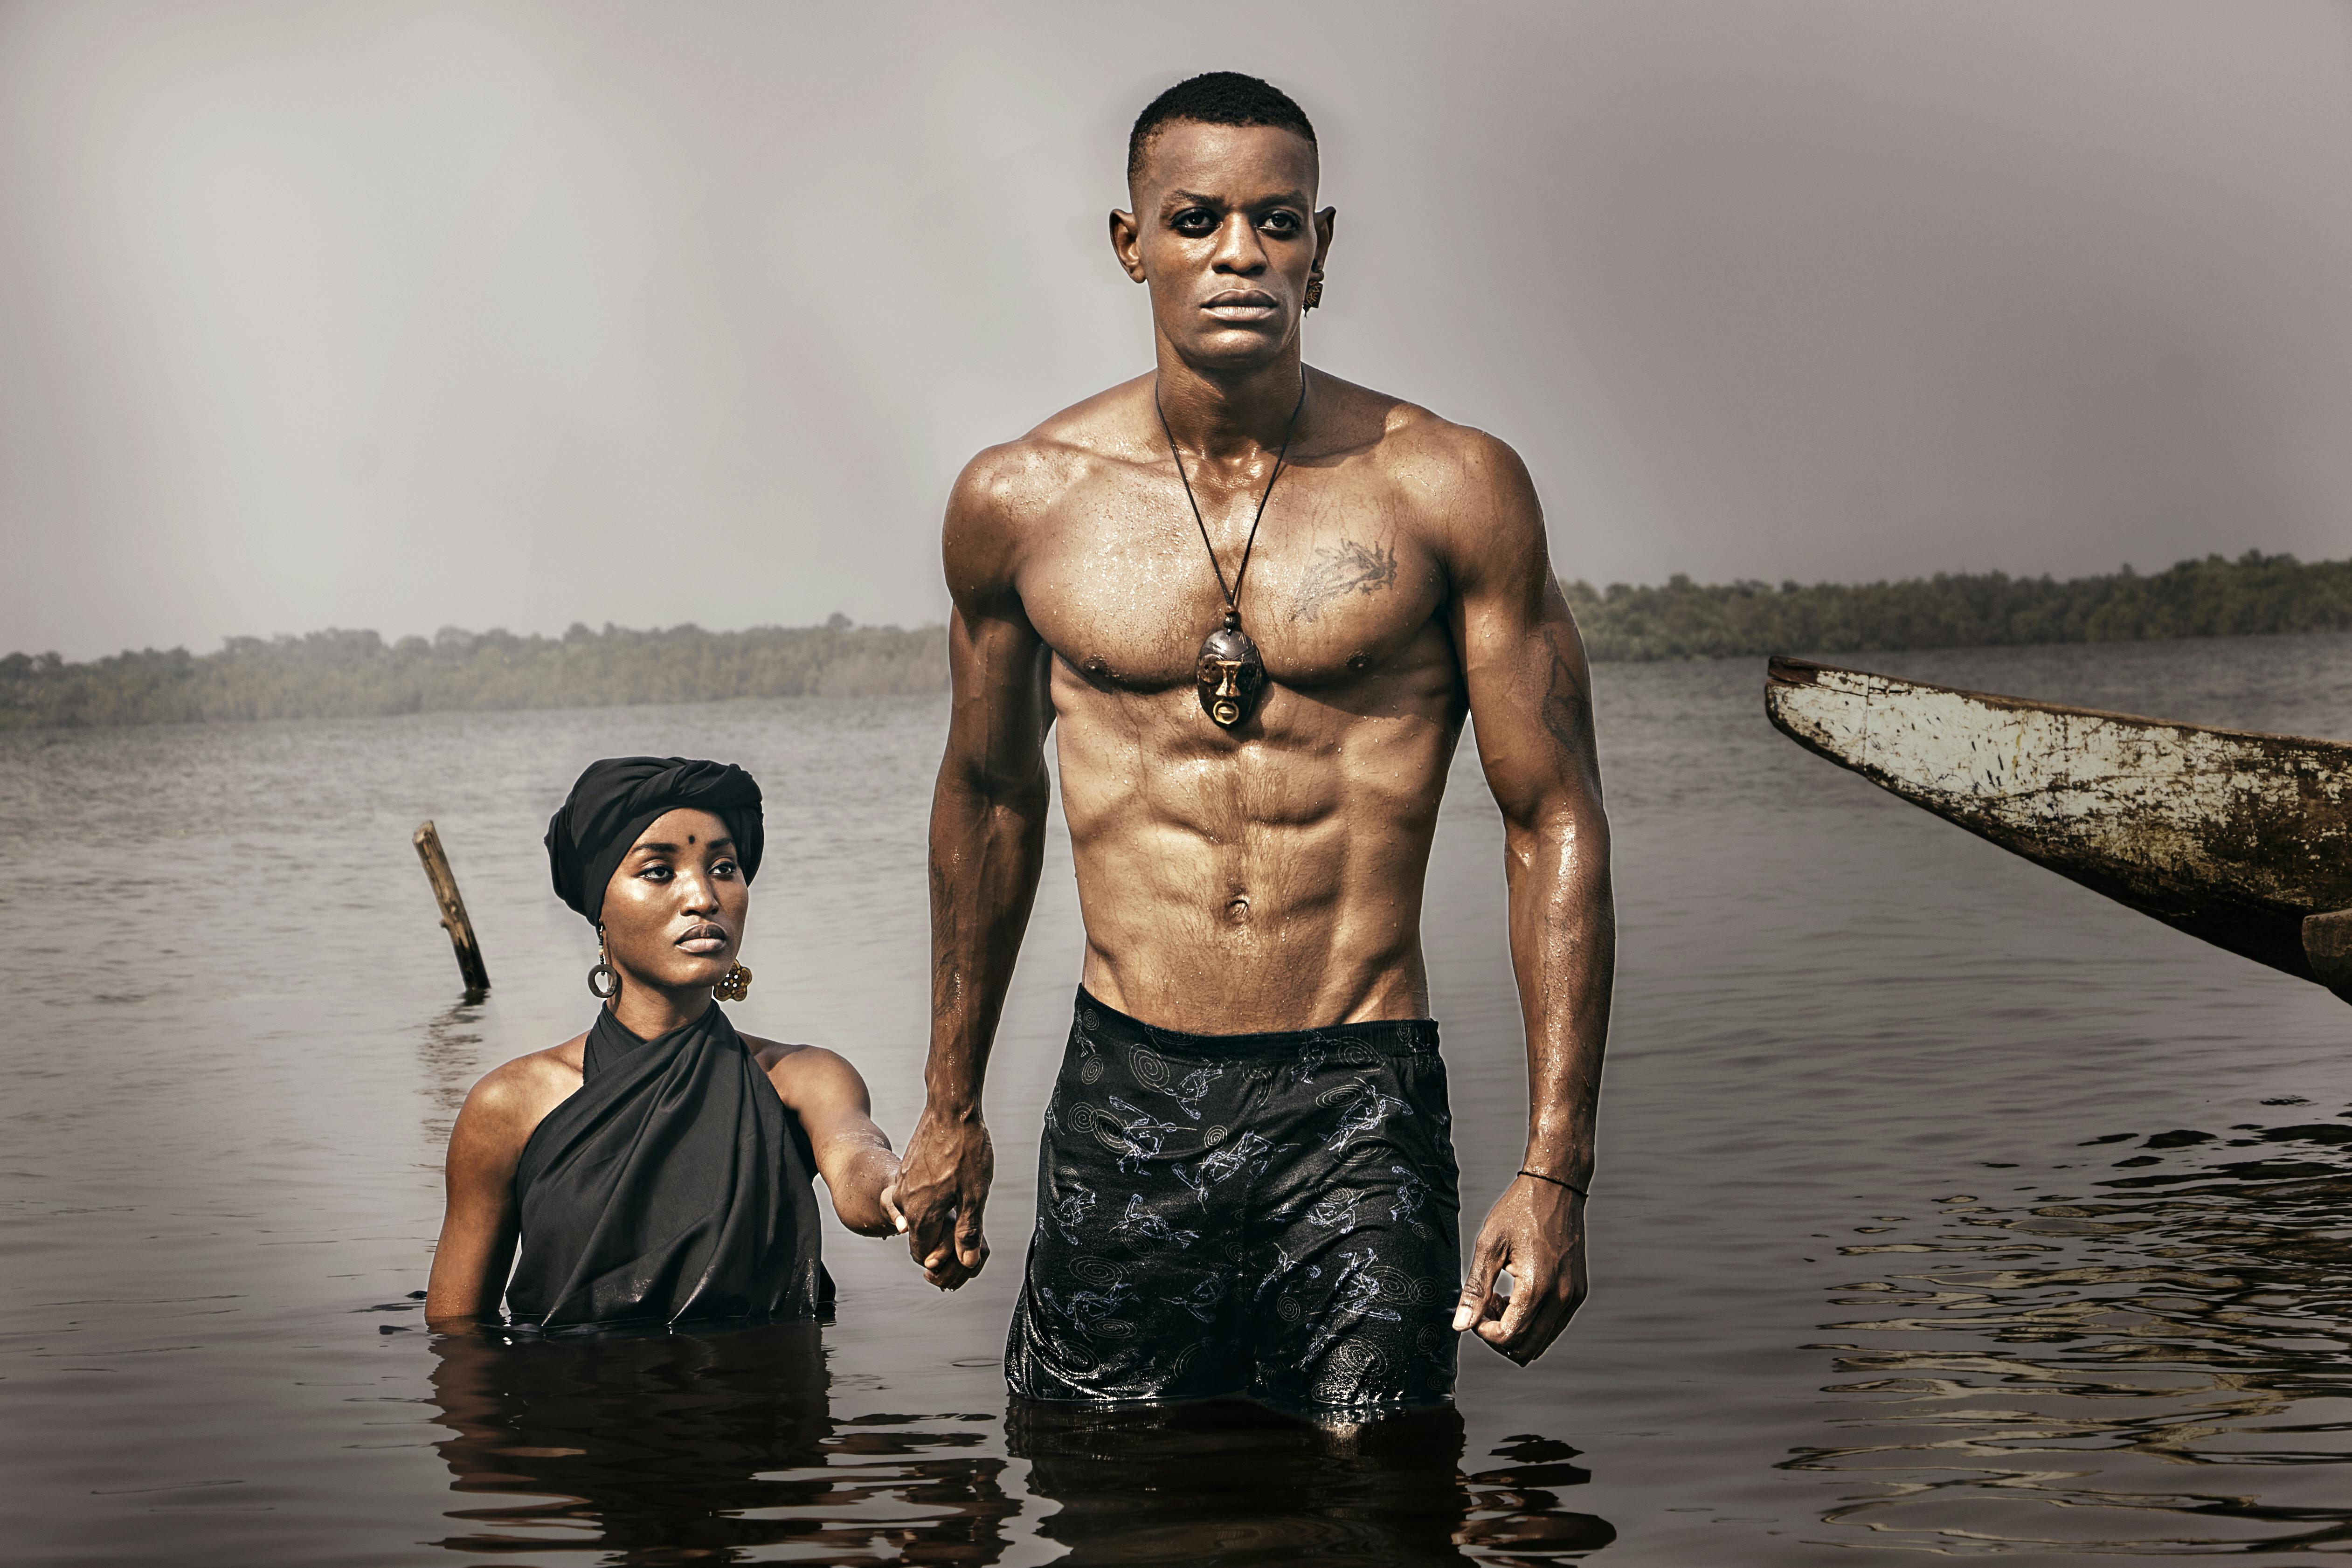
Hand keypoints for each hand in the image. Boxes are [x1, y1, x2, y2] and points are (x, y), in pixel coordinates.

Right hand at [896, 1105, 994, 1288]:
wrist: (951, 1107)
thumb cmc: (966, 1150)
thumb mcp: (975, 1195)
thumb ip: (969, 1232)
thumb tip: (967, 1262)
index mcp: (919, 1214)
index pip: (922, 1254)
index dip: (942, 1259)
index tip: (961, 1250)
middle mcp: (905, 1202)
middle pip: (919, 1236)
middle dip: (940, 1239)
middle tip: (966, 1224)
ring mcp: (903, 1184)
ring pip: (917, 1214)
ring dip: (937, 1216)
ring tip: (962, 1199)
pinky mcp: (907, 1169)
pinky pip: (916, 1195)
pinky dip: (931, 1198)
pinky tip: (951, 1183)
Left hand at [1453, 1174, 1587, 1363]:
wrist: (1556, 1188)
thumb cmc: (1519, 1211)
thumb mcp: (1489, 1246)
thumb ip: (1475, 1290)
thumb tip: (1461, 1325)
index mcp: (1538, 1286)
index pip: (1509, 1336)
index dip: (1485, 1331)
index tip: (1476, 1310)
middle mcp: (1562, 1297)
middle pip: (1526, 1347)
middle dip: (1499, 1335)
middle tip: (1486, 1306)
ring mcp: (1573, 1296)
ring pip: (1541, 1341)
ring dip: (1516, 1330)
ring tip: (1500, 1299)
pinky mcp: (1578, 1292)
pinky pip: (1553, 1325)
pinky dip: (1533, 1321)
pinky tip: (1517, 1295)